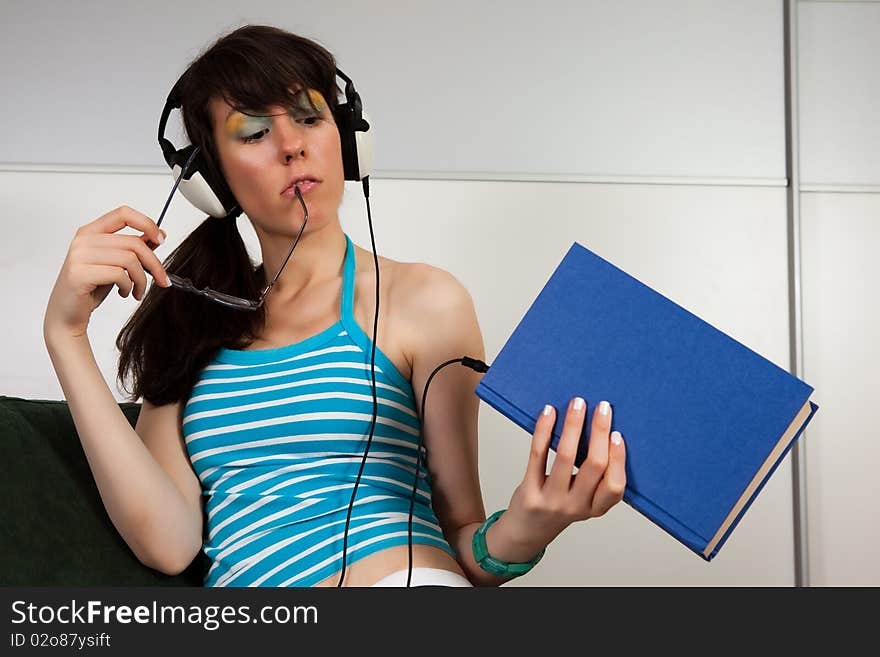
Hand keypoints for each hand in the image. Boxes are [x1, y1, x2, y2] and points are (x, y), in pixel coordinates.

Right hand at [43, 206, 170, 340]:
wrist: (67, 314)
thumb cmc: (90, 288)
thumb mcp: (116, 264)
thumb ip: (133, 248)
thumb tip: (160, 234)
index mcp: (91, 232)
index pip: (124, 214)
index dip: (147, 224)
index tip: (161, 240)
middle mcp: (84, 240)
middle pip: (134, 243)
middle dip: (154, 264)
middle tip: (162, 280)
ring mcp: (79, 256)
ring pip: (130, 260)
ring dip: (142, 280)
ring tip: (138, 291)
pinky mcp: (79, 274)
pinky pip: (119, 275)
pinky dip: (129, 287)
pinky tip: (124, 293)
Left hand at [505, 397, 626, 548]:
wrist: (527, 531)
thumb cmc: (559, 507)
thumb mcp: (584, 500)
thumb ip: (594, 476)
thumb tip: (603, 428)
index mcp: (595, 508)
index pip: (614, 486)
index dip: (618, 459)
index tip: (618, 434)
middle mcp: (576, 506)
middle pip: (593, 466)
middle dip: (599, 432)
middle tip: (602, 407)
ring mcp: (552, 500)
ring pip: (566, 457)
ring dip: (573, 425)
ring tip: (577, 404)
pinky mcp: (529, 492)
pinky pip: (538, 455)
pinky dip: (544, 431)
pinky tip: (549, 413)